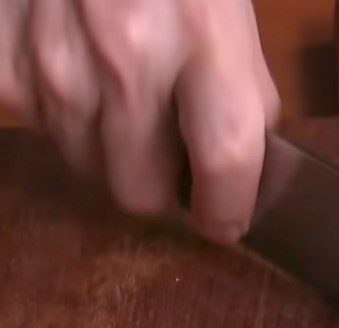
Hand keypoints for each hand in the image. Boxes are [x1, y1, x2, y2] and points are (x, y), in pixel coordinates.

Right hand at [0, 0, 278, 241]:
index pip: (225, 161)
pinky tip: (79, 76)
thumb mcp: (232, 22)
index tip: (225, 223)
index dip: (227, 211)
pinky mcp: (9, 67)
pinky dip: (62, 120)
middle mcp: (128, 57)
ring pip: (88, 172)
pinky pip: (40, 132)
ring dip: (110, 154)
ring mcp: (58, 62)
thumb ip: (243, 104)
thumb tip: (241, 183)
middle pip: (140, 195)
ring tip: (122, 98)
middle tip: (167, 160)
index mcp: (204, 40)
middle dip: (159, 190)